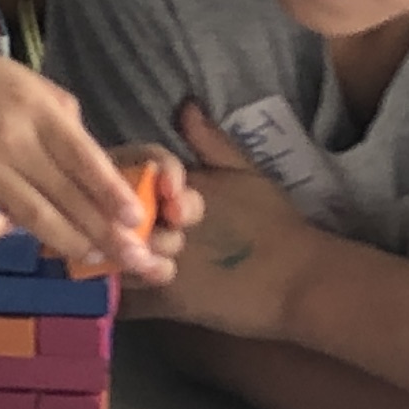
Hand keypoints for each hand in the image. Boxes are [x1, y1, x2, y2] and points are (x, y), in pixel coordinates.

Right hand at [0, 31, 179, 279]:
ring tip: (90, 256)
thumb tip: (89, 149)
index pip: (85, 157)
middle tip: (132, 258)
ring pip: (32, 213)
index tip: (135, 219)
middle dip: (103, 230)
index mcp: (35, 107)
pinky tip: (7, 232)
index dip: (112, 193)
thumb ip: (57, 110)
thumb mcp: (18, 77)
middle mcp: (11, 136)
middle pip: (66, 193)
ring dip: (65, 239)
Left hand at [131, 103, 315, 336]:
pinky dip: (115, 298)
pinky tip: (114, 296)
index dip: (131, 177)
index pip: (133, 169)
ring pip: (110, 258)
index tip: (148, 193)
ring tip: (112, 263)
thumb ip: (210, 141)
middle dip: (115, 220)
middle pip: (113, 215)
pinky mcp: (163, 302)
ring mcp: (159, 262)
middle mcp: (160, 221)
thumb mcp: (245, 173)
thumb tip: (185, 106)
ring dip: (109, 259)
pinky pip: (122, 301)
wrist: (300, 281)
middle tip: (123, 230)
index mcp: (177, 185)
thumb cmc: (275, 224)